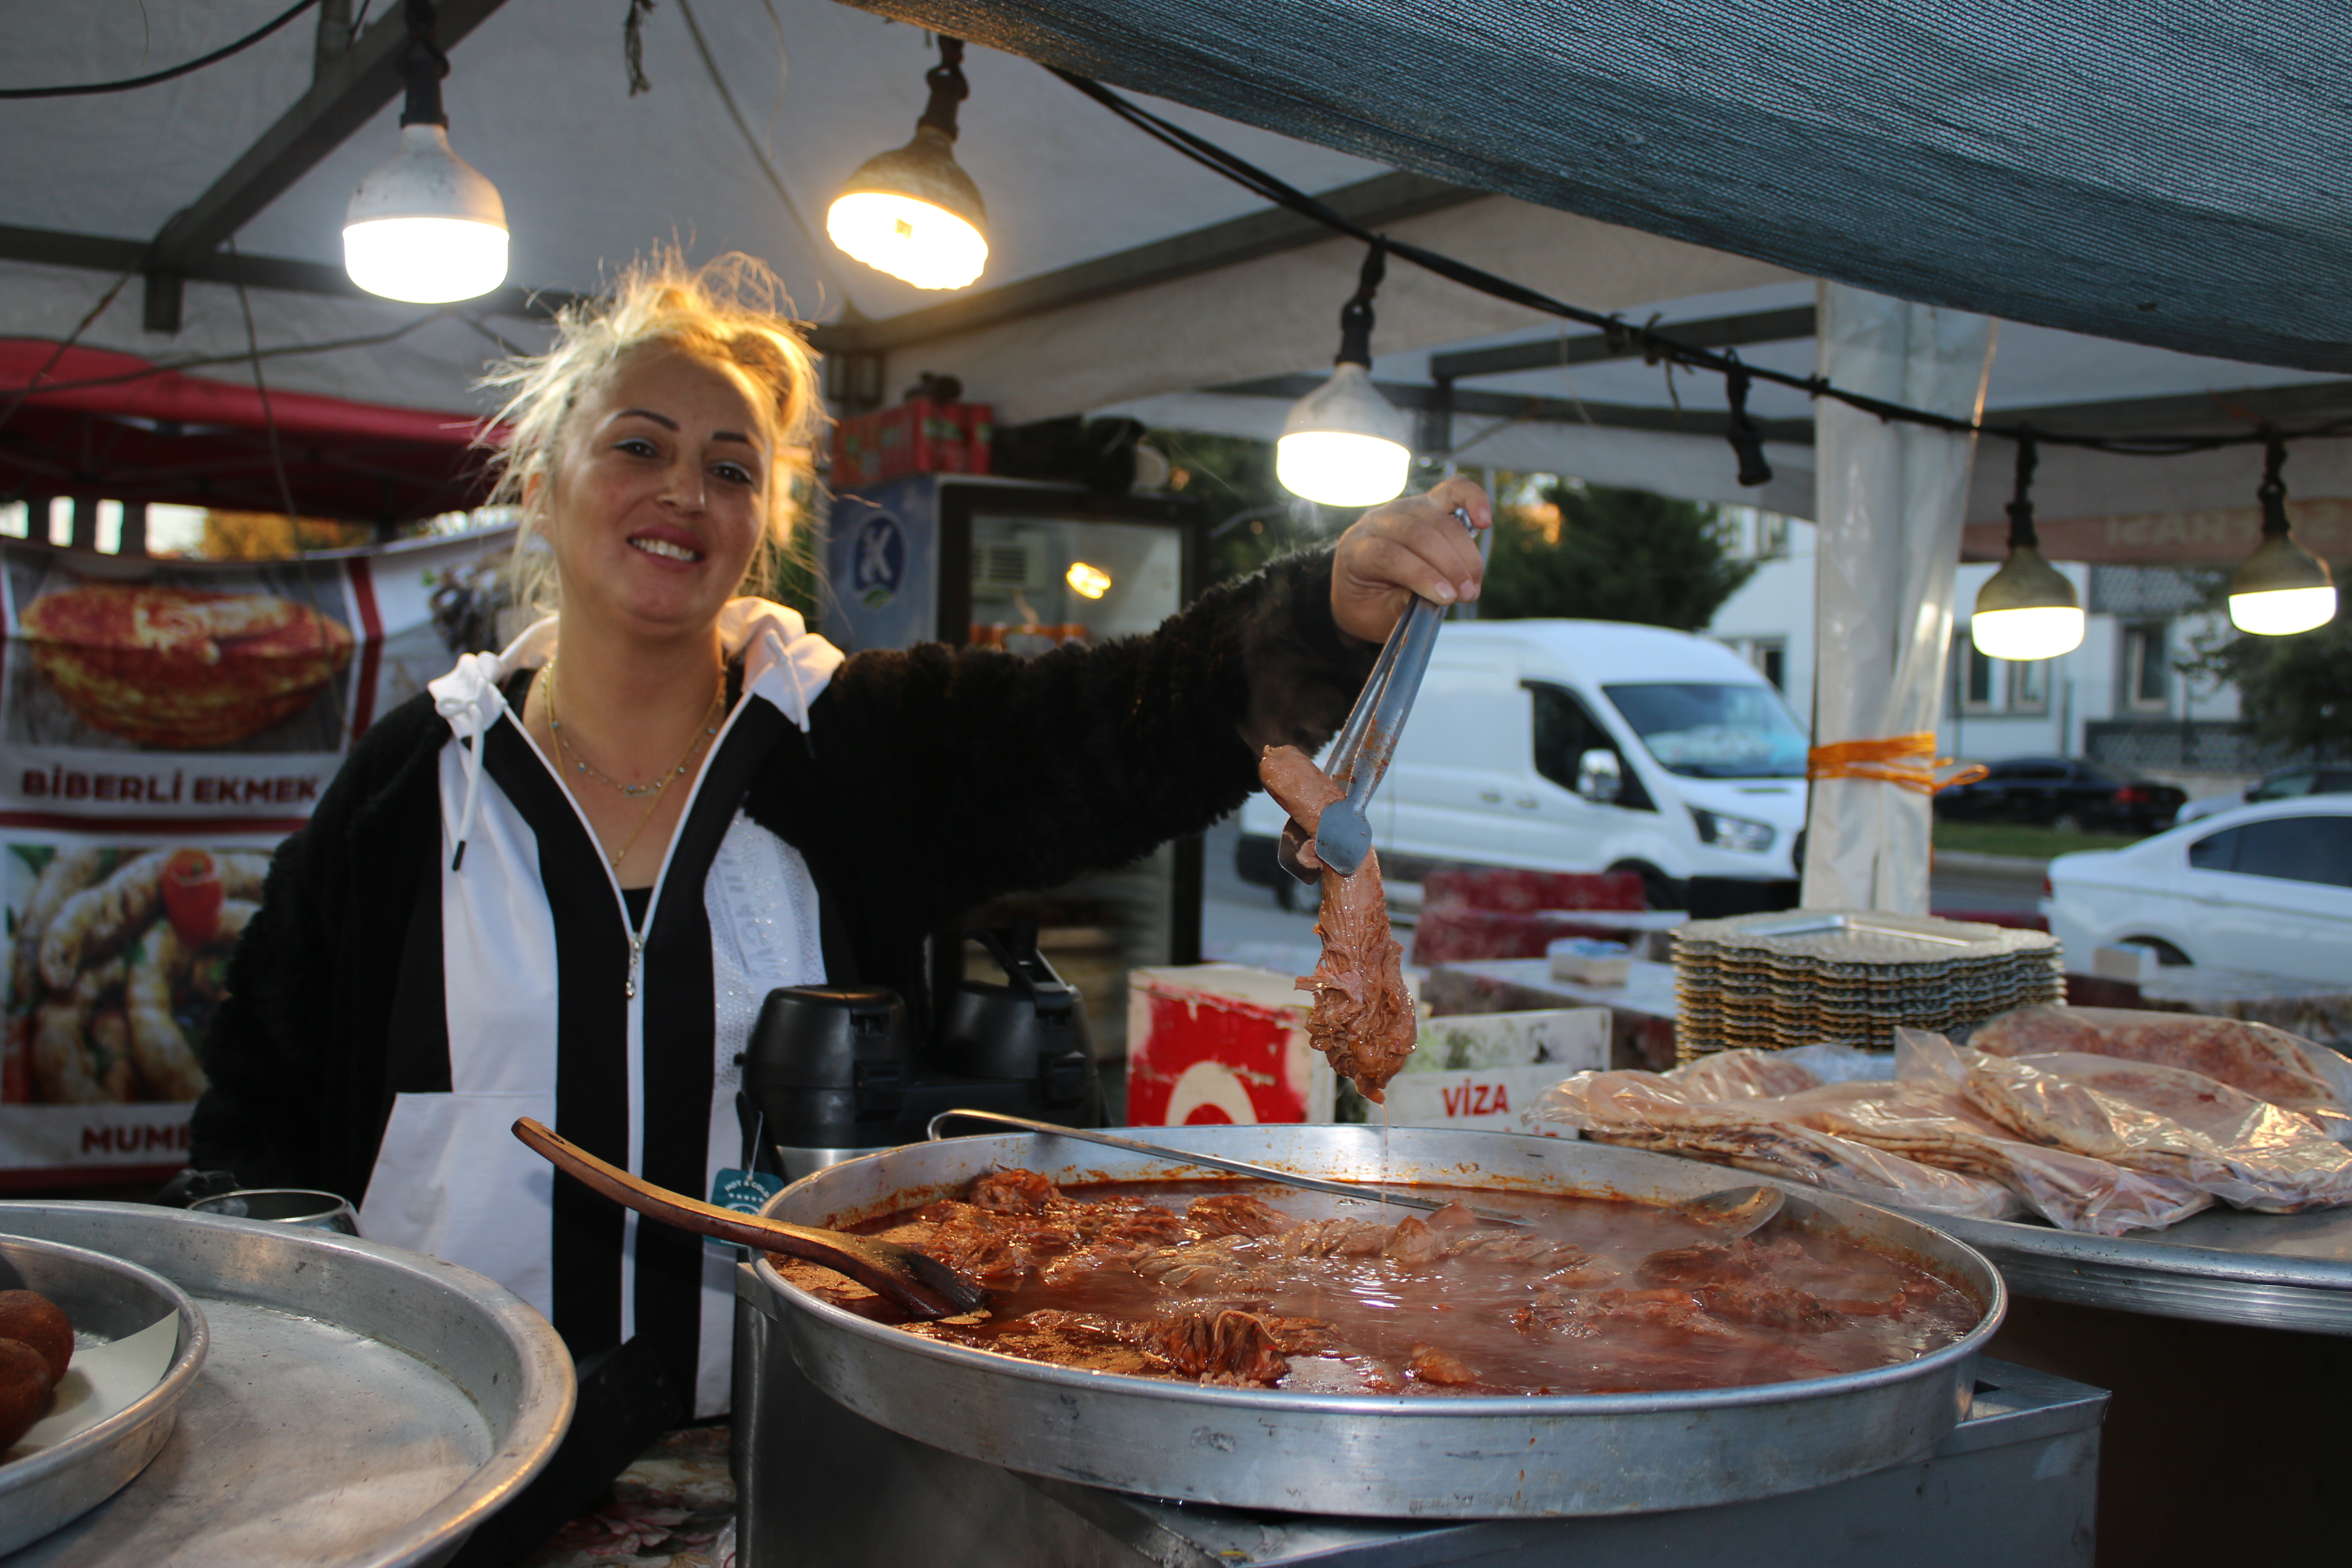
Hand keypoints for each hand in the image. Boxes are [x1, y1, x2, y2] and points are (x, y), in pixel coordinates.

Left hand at [1329, 475, 1491, 643]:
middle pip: (1417, 533)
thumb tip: (1437, 594)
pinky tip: (1486, 520)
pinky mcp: (1426, 503)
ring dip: (1464, 553)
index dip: (1421, 575)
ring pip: (1438, 520)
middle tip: (1467, 595)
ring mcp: (1403, 508)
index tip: (1447, 598)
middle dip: (1449, 566)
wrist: (1359, 586)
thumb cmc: (1368, 603)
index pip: (1388, 555)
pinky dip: (1472, 499)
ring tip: (1473, 583)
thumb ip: (1400, 605)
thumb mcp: (1375, 616)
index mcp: (1356, 551)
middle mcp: (1376, 522)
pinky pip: (1452, 490)